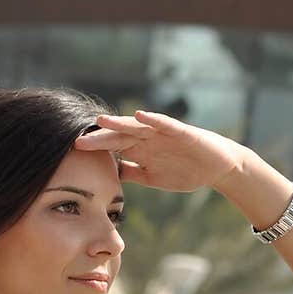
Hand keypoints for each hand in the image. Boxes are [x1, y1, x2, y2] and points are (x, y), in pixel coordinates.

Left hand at [73, 109, 244, 193]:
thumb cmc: (185, 170)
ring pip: (138, 127)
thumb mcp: (153, 177)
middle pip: (120, 136)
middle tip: (79, 140)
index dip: (96, 149)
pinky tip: (141, 116)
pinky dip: (154, 119)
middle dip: (100, 138)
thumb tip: (109, 175)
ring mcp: (164, 134)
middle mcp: (149, 138)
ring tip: (102, 121)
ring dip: (120, 123)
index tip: (75, 152)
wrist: (217, 167)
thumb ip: (132, 173)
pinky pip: (166, 124)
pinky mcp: (182, 132)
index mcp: (141, 150)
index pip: (114, 147)